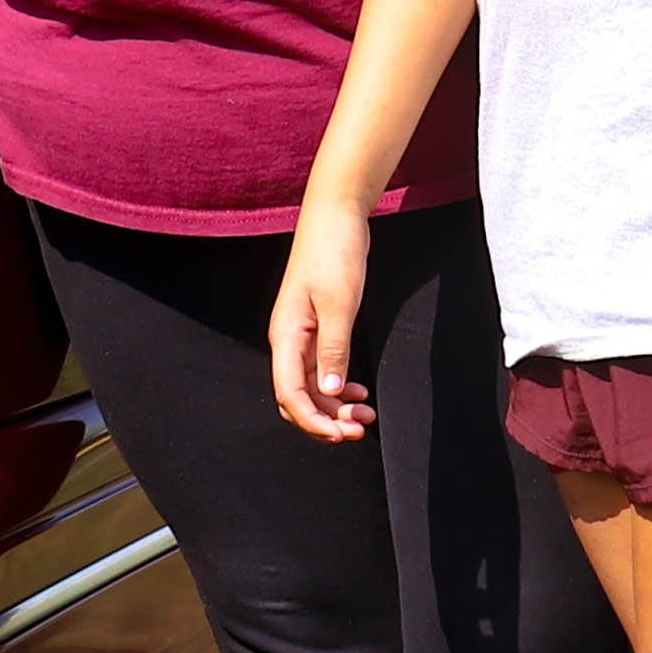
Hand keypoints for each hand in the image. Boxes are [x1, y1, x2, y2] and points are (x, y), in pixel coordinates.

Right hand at [265, 200, 377, 441]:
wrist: (335, 217)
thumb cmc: (333, 253)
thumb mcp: (339, 303)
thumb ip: (334, 349)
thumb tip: (332, 391)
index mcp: (287, 336)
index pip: (290, 394)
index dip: (313, 421)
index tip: (341, 435)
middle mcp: (289, 340)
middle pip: (297, 397)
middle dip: (325, 420)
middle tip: (359, 429)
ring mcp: (302, 335)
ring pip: (311, 387)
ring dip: (334, 407)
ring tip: (364, 415)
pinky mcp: (317, 328)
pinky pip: (322, 370)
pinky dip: (339, 387)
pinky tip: (358, 391)